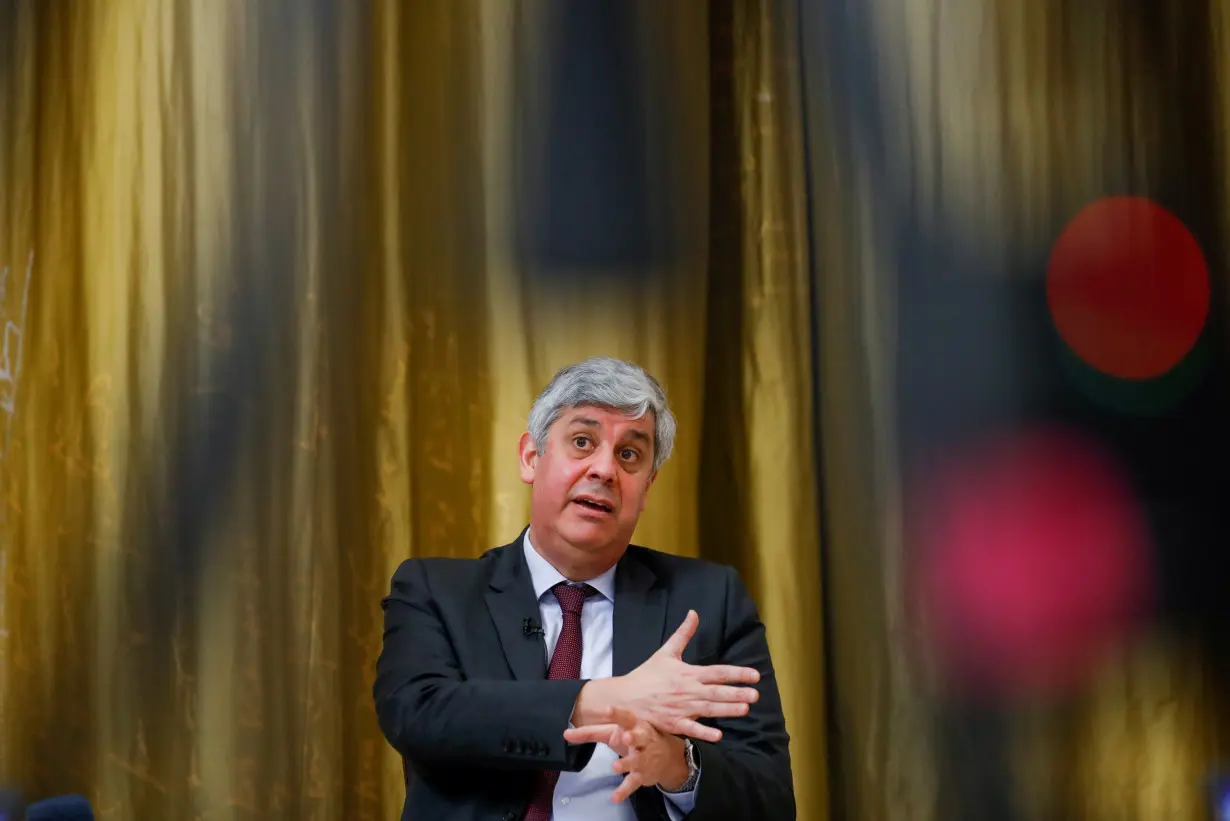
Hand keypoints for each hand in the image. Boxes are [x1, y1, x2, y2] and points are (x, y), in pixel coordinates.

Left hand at [563, 706, 690, 801]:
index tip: (608, 709)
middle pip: (639, 736)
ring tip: (615, 767)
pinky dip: (624, 791)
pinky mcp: (642, 775)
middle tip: (626, 736)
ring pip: (636, 760)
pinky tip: (614, 797)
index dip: (618, 713)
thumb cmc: (634, 738)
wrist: (666, 757)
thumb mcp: (612, 732)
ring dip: (627, 763)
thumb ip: (589, 732)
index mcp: (634, 725)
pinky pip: (633, 783)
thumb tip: (565, 733)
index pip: (626, 717)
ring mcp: (643, 758)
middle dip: (634, 736)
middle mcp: (642, 740)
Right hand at [572, 610, 758, 742]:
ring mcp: (681, 708)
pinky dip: (704, 732)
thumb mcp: (666, 652)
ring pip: (709, 710)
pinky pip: (691, 729)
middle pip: (717, 692)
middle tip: (756, 694)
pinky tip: (718, 735)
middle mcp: (687, 690)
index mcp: (688, 673)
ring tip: (745, 709)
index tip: (755, 675)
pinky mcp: (673, 723)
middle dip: (737, 693)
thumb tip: (694, 613)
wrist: (625, 697)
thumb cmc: (647, 675)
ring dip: (727, 710)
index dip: (737, 673)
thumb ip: (683, 634)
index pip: (717, 672)